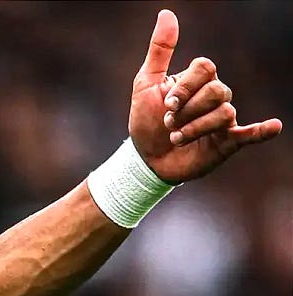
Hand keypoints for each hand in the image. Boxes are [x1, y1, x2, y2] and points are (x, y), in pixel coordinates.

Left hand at [129, 9, 281, 183]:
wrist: (144, 158)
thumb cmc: (146, 120)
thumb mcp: (145, 83)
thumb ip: (160, 51)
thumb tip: (167, 13)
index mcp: (198, 81)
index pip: (206, 68)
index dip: (187, 86)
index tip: (167, 102)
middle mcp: (214, 96)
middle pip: (216, 90)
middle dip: (188, 109)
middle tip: (169, 123)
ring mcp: (223, 119)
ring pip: (224, 112)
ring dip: (195, 127)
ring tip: (176, 137)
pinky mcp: (227, 141)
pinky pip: (249, 133)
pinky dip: (261, 130)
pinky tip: (273, 127)